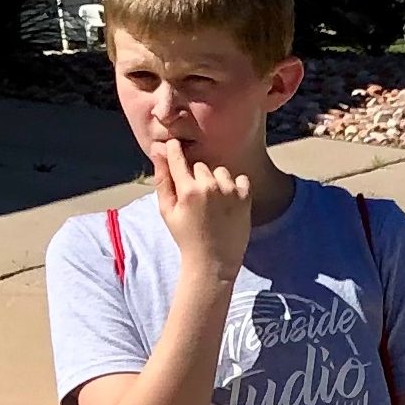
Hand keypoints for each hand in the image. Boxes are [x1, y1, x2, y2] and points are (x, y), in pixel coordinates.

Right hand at [154, 136, 250, 276]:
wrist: (213, 260)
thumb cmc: (185, 235)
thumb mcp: (167, 209)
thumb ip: (162, 179)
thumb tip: (158, 149)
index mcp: (188, 190)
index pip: (178, 158)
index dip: (175, 150)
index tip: (175, 144)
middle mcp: (210, 187)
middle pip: (200, 165)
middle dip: (196, 176)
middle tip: (195, 196)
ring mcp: (230, 192)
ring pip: (220, 170)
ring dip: (216, 180)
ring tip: (212, 200)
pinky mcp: (246, 198)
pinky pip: (241, 178)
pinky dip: (235, 186)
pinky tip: (228, 201)